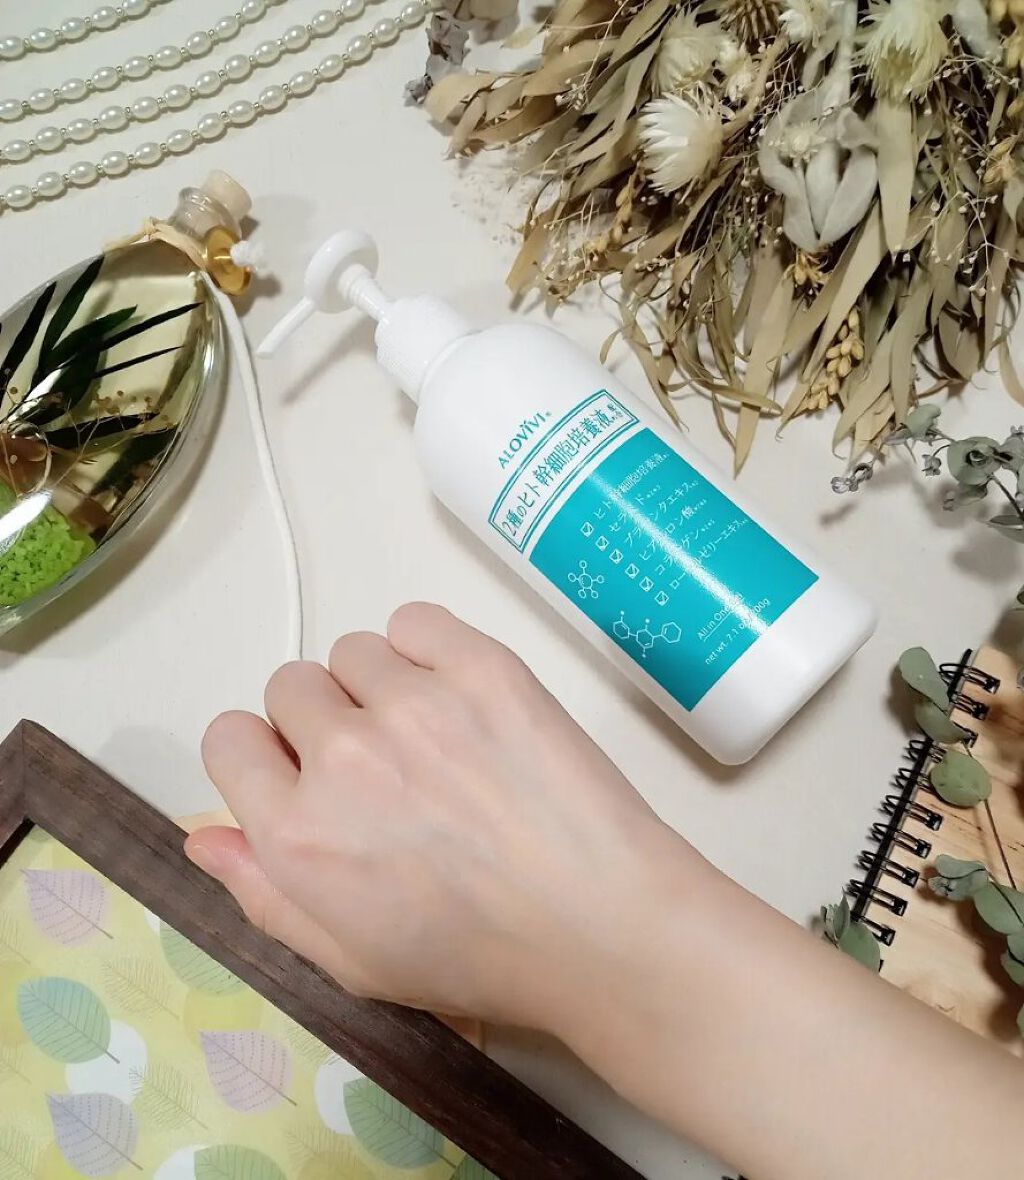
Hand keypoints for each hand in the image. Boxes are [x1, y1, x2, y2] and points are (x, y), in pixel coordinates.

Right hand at [185, 603, 697, 1032]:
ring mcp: (414, 703)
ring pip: (353, 652)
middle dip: (323, 722)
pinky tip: (461, 695)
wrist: (602, 924)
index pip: (228, 738)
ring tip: (436, 737)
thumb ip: (263, 894)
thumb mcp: (350, 960)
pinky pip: (414, 621)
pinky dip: (426, 649)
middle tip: (388, 768)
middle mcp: (342, 757)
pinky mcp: (482, 666)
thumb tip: (201, 830)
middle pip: (290, 687)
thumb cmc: (478, 957)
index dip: (267, 758)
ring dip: (378, 687)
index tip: (310, 779)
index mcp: (297, 836)